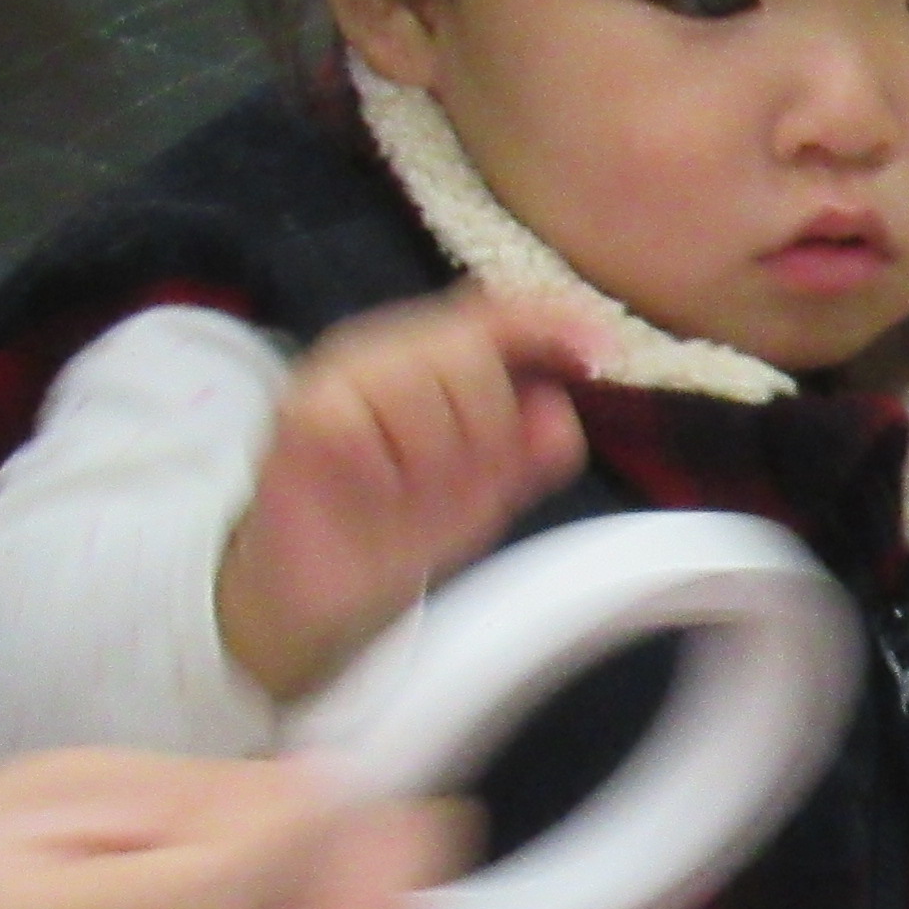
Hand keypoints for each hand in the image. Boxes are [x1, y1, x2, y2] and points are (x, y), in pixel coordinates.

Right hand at [216, 290, 595, 702]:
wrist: (328, 591)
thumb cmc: (405, 522)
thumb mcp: (494, 482)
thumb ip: (537, 442)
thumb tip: (560, 408)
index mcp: (427, 354)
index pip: (495, 316)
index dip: (550, 324)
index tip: (603, 353)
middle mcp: (378, 351)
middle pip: (472, 354)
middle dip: (489, 430)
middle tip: (462, 482)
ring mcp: (336, 376)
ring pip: (428, 388)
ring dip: (439, 458)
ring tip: (411, 490)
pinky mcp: (306, 416)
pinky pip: (375, 426)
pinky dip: (391, 473)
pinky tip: (376, 493)